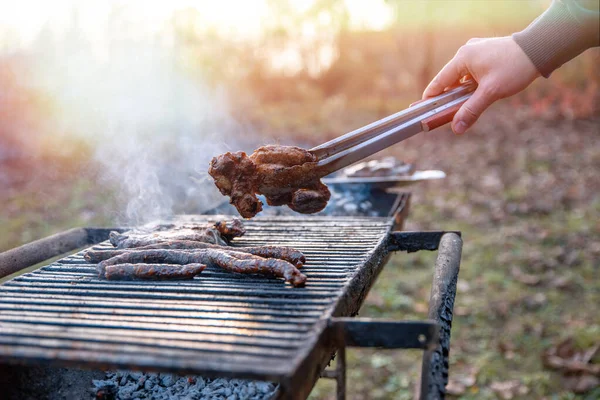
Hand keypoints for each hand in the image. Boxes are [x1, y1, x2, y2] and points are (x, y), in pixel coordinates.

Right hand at [423, 36, 539, 133]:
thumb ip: (471, 110)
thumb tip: (456, 128)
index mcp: (463, 57)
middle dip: (448, 97)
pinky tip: (475, 95)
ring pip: (462, 77)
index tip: (424, 110)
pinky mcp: (486, 54)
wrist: (540, 50)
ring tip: (461, 108)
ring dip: (461, 92)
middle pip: (450, 79)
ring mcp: (477, 51)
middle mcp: (467, 52)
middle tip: (443, 114)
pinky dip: (471, 85)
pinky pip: (472, 72)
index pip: (439, 81)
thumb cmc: (514, 68)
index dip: (431, 97)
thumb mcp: (490, 92)